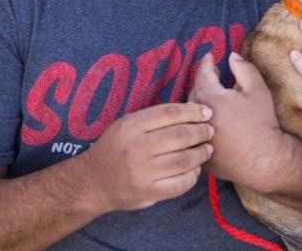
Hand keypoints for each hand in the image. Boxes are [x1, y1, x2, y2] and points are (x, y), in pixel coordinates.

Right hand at [79, 102, 213, 213]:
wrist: (92, 182)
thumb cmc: (116, 147)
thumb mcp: (128, 124)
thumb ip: (156, 117)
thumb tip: (193, 108)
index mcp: (130, 127)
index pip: (170, 113)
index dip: (193, 111)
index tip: (207, 112)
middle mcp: (136, 149)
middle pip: (180, 135)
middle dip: (201, 131)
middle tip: (209, 131)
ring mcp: (142, 173)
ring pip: (184, 160)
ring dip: (201, 153)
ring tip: (207, 148)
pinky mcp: (148, 193)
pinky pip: (180, 183)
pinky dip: (193, 174)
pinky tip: (196, 168)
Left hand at [189, 52, 295, 191]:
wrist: (263, 159)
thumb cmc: (261, 122)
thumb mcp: (257, 90)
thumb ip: (244, 68)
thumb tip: (232, 56)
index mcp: (210, 97)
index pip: (203, 73)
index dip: (207, 62)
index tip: (210, 56)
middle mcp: (197, 116)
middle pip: (195, 92)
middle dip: (204, 81)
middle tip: (212, 73)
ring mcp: (196, 136)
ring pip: (192, 113)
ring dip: (200, 102)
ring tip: (211, 96)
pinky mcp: (199, 152)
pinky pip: (195, 132)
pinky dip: (200, 123)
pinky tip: (211, 121)